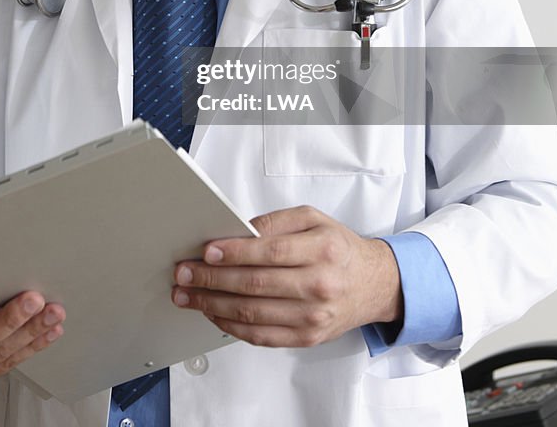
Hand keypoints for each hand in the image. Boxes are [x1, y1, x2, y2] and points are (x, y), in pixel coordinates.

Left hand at [171, 205, 402, 347]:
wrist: (373, 284)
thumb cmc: (338, 249)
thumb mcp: (313, 219)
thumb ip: (276, 221)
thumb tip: (239, 231)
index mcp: (321, 251)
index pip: (269, 252)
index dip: (234, 252)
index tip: (206, 252)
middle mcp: (318, 286)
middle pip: (255, 285)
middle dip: (212, 280)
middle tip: (184, 274)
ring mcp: (312, 317)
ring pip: (252, 314)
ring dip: (212, 305)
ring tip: (188, 295)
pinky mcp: (306, 337)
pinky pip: (261, 336)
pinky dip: (231, 326)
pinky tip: (212, 313)